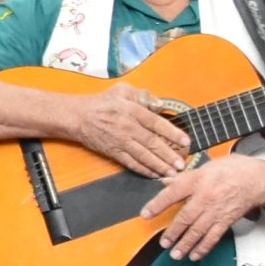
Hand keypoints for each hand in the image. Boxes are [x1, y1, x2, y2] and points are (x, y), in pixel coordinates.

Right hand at [68, 83, 193, 181]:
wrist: (79, 116)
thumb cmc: (103, 102)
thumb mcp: (123, 90)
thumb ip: (142, 95)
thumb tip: (160, 105)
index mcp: (132, 111)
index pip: (156, 123)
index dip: (172, 132)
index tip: (185, 141)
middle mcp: (128, 127)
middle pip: (152, 143)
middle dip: (168, 155)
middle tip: (181, 164)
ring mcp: (121, 141)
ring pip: (143, 156)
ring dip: (159, 166)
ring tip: (172, 173)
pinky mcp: (114, 152)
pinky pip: (131, 163)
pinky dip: (144, 170)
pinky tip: (155, 175)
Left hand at [140, 152, 264, 262]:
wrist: (258, 178)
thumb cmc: (230, 170)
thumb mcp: (205, 167)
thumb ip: (184, 177)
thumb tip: (164, 182)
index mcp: (197, 180)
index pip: (172, 193)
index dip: (157, 204)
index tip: (145, 215)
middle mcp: (205, 196)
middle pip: (185, 217)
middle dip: (173, 232)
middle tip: (163, 244)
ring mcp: (216, 210)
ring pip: (198, 230)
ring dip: (186, 244)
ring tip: (175, 254)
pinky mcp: (227, 220)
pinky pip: (213, 236)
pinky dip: (204, 247)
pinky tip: (195, 255)